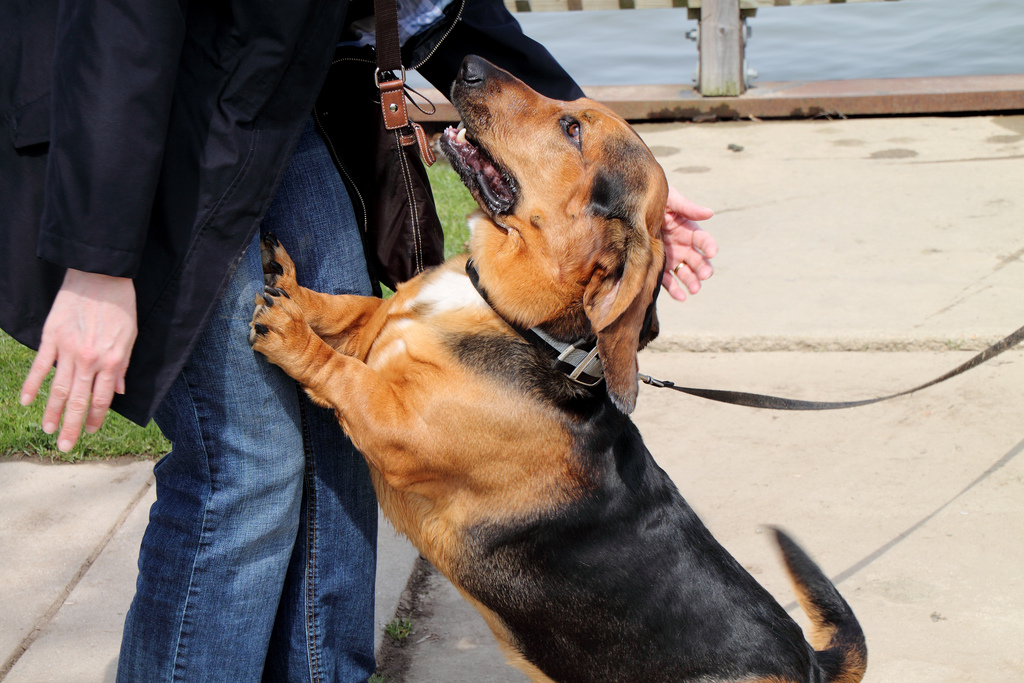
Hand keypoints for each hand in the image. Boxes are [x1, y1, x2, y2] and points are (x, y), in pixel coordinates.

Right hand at [20, 269, 137, 451]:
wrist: (100, 277)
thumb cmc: (120, 306)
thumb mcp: (131, 337)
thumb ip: (122, 366)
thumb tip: (117, 392)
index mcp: (112, 361)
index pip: (102, 399)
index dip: (95, 418)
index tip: (89, 431)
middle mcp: (89, 360)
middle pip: (78, 400)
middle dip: (71, 426)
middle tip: (65, 447)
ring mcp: (68, 350)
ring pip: (57, 389)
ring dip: (52, 412)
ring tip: (48, 430)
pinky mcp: (51, 338)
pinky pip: (40, 366)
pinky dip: (33, 385)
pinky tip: (28, 402)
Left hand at [661, 186, 716, 300]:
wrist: (631, 209)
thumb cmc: (654, 200)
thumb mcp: (671, 200)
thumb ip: (687, 207)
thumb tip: (710, 213)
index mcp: (688, 230)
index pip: (702, 240)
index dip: (708, 246)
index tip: (712, 252)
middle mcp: (682, 246)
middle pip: (696, 260)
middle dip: (702, 268)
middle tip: (705, 275)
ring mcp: (672, 258)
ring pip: (685, 272)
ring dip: (691, 281)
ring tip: (695, 289)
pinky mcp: (659, 267)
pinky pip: (668, 280)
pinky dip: (675, 290)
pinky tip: (681, 297)